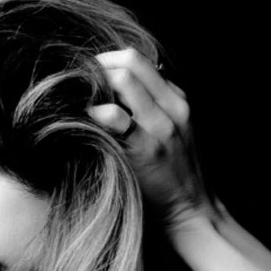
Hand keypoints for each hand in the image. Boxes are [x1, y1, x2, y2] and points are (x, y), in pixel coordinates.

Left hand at [87, 48, 220, 231]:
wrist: (193, 210)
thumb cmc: (178, 172)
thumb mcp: (176, 130)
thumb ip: (155, 107)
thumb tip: (118, 88)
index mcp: (178, 101)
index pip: (141, 61)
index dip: (109, 61)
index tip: (90, 73)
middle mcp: (172, 108)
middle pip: (131, 62)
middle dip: (98, 65)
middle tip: (76, 80)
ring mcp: (159, 127)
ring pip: (123, 80)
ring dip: (94, 83)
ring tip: (76, 98)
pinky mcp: (144, 149)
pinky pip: (113, 117)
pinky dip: (92, 112)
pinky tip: (81, 120)